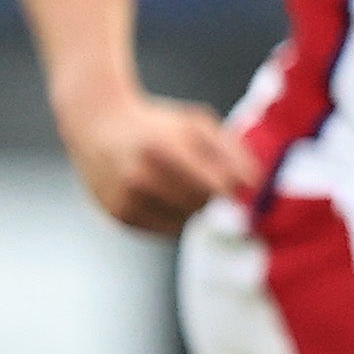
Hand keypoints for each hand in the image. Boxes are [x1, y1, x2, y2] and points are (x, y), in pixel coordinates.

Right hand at [58, 86, 248, 235]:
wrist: (96, 127)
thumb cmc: (155, 125)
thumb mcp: (195, 124)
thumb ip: (232, 151)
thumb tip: (256, 185)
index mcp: (163, 149)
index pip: (218, 188)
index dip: (230, 186)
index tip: (230, 178)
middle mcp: (140, 178)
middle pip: (202, 205)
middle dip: (208, 193)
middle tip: (195, 174)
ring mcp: (127, 200)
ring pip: (185, 221)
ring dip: (190, 207)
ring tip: (174, 183)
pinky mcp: (120, 216)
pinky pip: (165, 230)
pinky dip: (171, 216)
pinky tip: (159, 194)